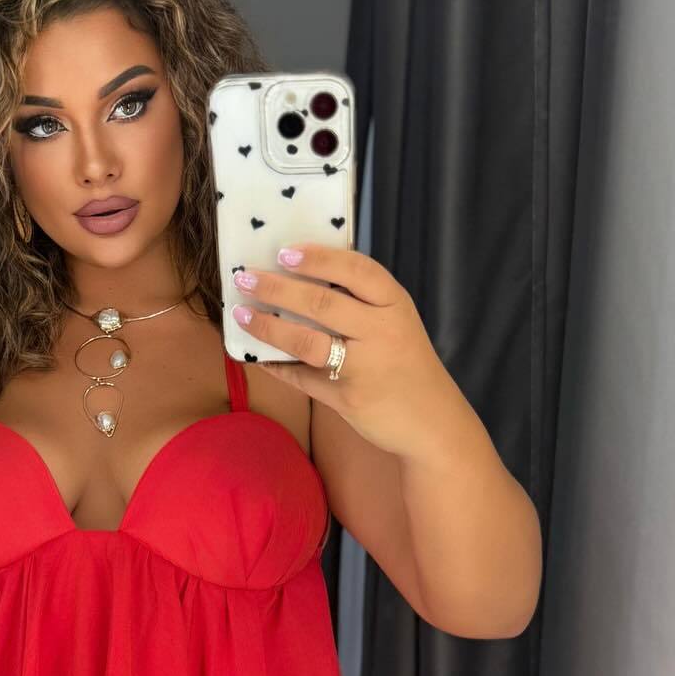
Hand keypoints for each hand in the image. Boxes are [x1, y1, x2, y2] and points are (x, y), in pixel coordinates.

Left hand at [228, 242, 445, 457]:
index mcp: (395, 305)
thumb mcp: (397, 324)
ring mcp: (364, 368)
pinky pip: (302, 378)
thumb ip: (361, 304)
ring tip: (241, 313)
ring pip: (307, 342)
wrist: (432, 424)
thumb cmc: (408, 365)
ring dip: (268, 327)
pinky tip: (256, 356)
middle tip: (245, 277)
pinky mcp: (347, 398)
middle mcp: (382, 332)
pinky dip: (276, 366)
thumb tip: (301, 278)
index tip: (284, 251)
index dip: (319, 258)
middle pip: (322, 304)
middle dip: (277, 288)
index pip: (356, 271)